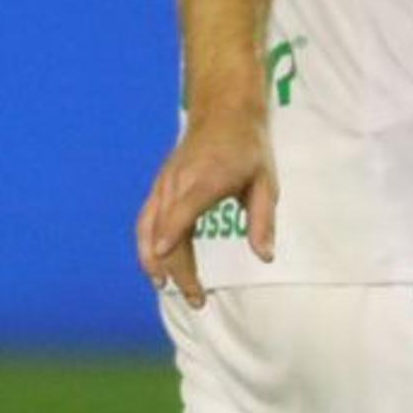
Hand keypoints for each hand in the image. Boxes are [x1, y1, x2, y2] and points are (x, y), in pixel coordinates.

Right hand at [135, 106, 275, 305]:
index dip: (171, 242)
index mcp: (206, 180)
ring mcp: (165, 183)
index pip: (181, 214)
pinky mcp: (161, 186)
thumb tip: (265, 257)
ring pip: (148, 226)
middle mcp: (179, 182)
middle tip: (196, 300)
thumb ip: (263, 220)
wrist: (223, 112)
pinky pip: (147, 218)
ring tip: (164, 287)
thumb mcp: (266, 182)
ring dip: (153, 260)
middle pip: (166, 231)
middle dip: (176, 269)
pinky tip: (156, 263)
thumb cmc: (249, 148)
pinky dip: (147, 243)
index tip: (168, 273)